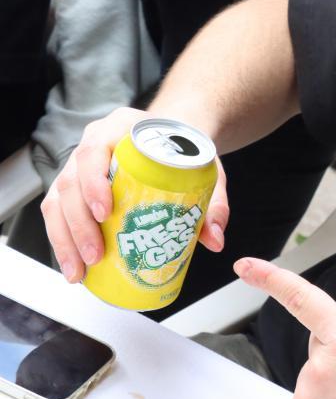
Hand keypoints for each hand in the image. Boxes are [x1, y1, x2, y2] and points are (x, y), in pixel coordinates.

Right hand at [41, 107, 229, 282]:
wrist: (176, 137)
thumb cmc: (184, 149)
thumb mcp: (206, 169)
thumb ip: (214, 202)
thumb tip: (215, 240)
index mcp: (121, 128)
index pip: (94, 151)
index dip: (94, 183)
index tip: (106, 212)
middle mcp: (92, 143)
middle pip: (71, 182)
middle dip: (79, 224)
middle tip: (96, 254)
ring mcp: (78, 165)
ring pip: (58, 201)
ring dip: (65, 239)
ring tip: (80, 270)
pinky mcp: (74, 186)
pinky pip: (57, 213)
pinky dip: (62, 241)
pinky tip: (73, 265)